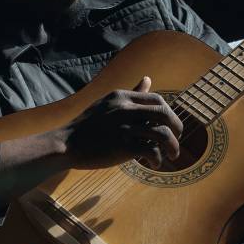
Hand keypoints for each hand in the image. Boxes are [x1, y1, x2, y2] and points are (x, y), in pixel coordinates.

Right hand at [55, 76, 182, 169]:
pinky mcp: (123, 146)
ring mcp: (124, 127)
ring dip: (173, 147)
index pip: (157, 99)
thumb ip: (131, 93)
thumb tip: (148, 78)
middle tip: (177, 141)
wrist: (66, 144)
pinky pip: (151, 152)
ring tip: (172, 156)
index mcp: (121, 96)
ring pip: (163, 134)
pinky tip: (154, 165)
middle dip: (177, 128)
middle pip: (165, 114)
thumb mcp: (108, 103)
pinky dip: (157, 160)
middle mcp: (125, 109)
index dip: (169, 113)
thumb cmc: (87, 126)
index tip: (169, 126)